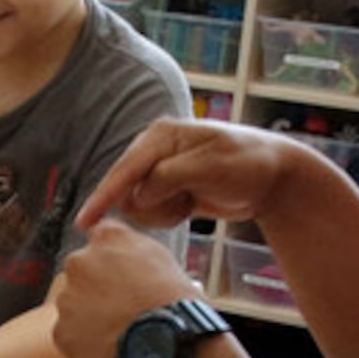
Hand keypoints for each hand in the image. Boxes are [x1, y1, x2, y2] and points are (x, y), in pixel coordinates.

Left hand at [49, 221, 200, 357]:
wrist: (165, 343)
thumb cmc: (173, 301)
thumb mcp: (162, 258)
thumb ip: (134, 249)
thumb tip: (125, 254)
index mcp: (108, 238)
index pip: (101, 237)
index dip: (113, 259)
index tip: (122, 273)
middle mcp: (80, 261)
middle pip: (83, 271)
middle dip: (97, 286)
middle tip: (122, 306)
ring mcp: (67, 297)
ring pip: (74, 304)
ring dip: (89, 314)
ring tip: (119, 330)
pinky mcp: (62, 330)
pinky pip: (70, 334)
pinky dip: (85, 341)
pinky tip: (109, 346)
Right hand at [72, 119, 302, 234]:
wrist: (274, 178)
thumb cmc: (248, 163)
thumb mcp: (212, 166)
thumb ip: (170, 178)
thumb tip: (139, 194)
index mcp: (161, 136)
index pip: (124, 170)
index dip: (104, 197)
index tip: (84, 222)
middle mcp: (154, 151)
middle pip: (128, 191)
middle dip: (152, 206)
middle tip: (185, 202)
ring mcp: (159, 172)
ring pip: (138, 206)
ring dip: (162, 213)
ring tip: (190, 202)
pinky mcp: (167, 190)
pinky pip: (151, 213)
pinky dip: (168, 216)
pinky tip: (190, 206)